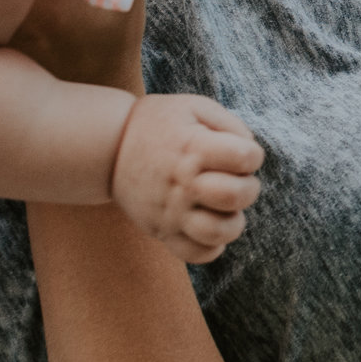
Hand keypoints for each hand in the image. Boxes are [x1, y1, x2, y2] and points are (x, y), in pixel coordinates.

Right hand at [110, 94, 263, 264]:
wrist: (108, 148)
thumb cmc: (157, 124)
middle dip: (248, 188)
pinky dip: (212, 246)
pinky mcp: (162, 232)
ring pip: (219, 232)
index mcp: (193, 147)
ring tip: (225, 208)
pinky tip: (209, 223)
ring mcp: (171, 212)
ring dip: (233, 221)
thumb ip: (230, 124)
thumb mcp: (193, 107)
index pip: (246, 157)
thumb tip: (251, 151)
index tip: (239, 153)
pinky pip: (197, 254)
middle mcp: (182, 183)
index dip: (252, 155)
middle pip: (236, 196)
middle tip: (236, 181)